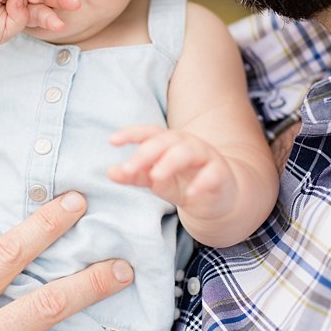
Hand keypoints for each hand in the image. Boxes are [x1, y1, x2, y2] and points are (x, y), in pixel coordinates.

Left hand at [108, 125, 237, 217]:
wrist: (215, 198)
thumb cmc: (180, 182)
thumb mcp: (154, 179)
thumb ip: (134, 175)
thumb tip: (110, 172)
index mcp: (167, 142)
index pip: (148, 133)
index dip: (131, 134)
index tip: (112, 141)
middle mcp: (186, 144)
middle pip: (164, 142)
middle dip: (145, 154)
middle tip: (128, 169)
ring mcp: (205, 156)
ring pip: (187, 152)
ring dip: (170, 163)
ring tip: (155, 177)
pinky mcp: (220, 173)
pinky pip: (212, 174)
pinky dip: (202, 183)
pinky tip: (190, 194)